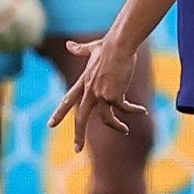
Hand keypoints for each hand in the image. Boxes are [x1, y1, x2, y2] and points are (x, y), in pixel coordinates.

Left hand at [49, 36, 148, 151]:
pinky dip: (133, 111)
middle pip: (80, 118)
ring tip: (125, 130)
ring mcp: (101, 94)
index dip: (59, 113)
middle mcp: (89, 91)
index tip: (50, 125)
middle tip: (77, 150)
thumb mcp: (91, 48)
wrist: (118, 45)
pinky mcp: (114, 95)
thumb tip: (69, 45)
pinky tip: (142, 111)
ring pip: (105, 119)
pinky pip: (124, 109)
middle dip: (78, 135)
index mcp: (83, 82)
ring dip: (116, 126)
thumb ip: (79, 49)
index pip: (67, 100)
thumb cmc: (108, 44)